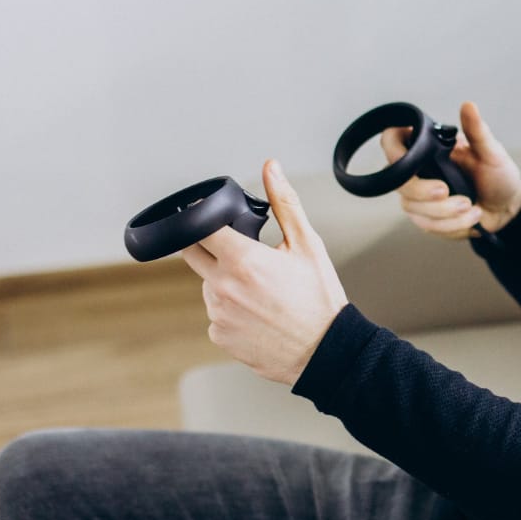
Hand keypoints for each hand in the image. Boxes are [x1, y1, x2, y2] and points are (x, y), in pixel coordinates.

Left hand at [180, 159, 348, 386]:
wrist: (327, 351)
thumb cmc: (320, 299)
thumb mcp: (308, 244)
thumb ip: (285, 202)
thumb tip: (271, 169)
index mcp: (242, 259)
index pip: (199, 227)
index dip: (203, 218)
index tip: (212, 219)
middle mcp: (223, 287)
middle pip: (193, 254)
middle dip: (212, 247)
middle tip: (242, 253)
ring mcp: (218, 314)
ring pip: (207, 285)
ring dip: (223, 280)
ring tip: (260, 289)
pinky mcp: (220, 336)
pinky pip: (216, 314)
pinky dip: (231, 309)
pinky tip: (258, 312)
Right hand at [381, 100, 520, 240]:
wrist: (508, 207)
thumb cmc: (498, 175)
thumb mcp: (492, 152)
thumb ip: (477, 130)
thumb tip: (468, 106)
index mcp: (429, 149)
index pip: (392, 142)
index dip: (393, 148)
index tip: (412, 158)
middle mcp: (418, 171)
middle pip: (398, 182)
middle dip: (423, 191)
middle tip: (446, 190)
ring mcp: (419, 197)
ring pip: (413, 208)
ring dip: (445, 212)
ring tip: (471, 206)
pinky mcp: (427, 219)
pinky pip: (428, 225)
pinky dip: (453, 224)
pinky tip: (471, 217)